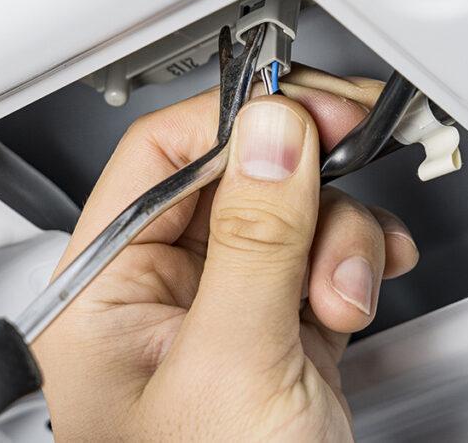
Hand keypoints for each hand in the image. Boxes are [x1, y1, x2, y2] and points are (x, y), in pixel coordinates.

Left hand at [35, 69, 419, 440]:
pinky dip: (354, 259)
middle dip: (301, 182)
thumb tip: (269, 131)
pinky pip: (320, 255)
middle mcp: (160, 295)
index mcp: (105, 295)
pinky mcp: (282, 328)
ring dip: (335, 235)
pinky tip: (362, 287)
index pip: (160, 159)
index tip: (303, 105)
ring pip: (289, 211)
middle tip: (346, 155)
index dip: (235, 119)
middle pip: (235, 175)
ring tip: (343, 292)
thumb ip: (255, 238)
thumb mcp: (235, 362)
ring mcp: (227, 310)